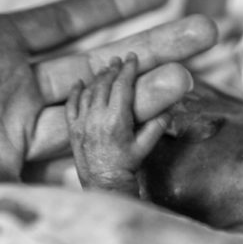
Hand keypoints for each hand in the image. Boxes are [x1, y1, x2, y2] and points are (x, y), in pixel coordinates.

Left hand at [66, 54, 170, 195]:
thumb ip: (158, 125)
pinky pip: (71, 106)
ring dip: (97, 78)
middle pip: (104, 84)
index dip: (128, 69)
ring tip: (106, 69)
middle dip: (113, 69)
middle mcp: (96, 118)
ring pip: (88, 92)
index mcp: (116, 120)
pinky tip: (79, 83)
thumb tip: (171, 107)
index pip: (122, 85)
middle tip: (119, 60)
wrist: (104, 185)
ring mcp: (82, 123)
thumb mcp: (145, 146)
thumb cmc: (127, 167)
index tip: (132, 57)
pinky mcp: (73, 131)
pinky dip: (75, 92)